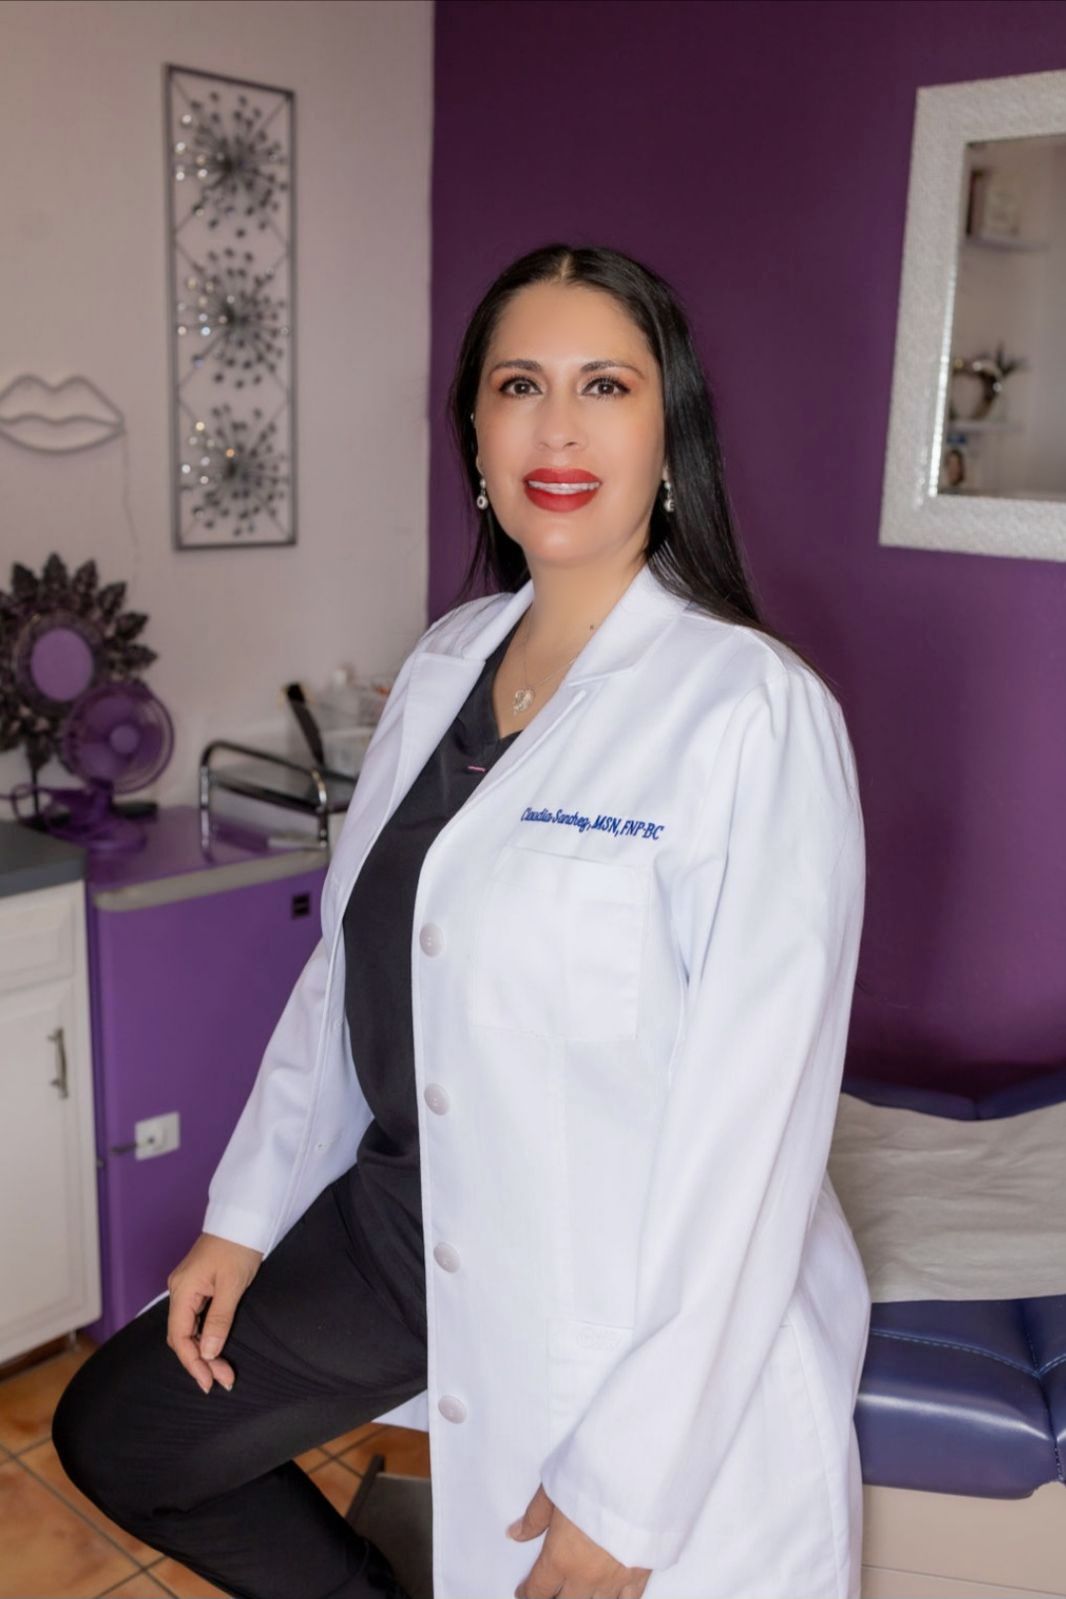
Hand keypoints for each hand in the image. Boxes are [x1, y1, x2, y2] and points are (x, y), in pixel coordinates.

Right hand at [166, 1231, 262, 1394]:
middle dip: (198, 1361)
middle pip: (181, 1336)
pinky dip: (205, 1335)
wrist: (243, 1218)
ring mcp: (187, 1287)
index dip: (193, 1363)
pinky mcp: (198, 1284)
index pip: (180, 1337)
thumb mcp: (233, 1285)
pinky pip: (195, 1317)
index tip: (209, 1382)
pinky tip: (215, 1348)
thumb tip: (207, 1352)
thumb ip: (219, 1320)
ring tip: (221, 1370)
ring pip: (188, 1328)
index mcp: (182, 1290)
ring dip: (203, 1350)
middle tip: (221, 1379)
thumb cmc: (239, 1246)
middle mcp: (179, 1290)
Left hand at [510, 1482, 651, 1598]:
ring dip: (584, 1597)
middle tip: (551, 1591)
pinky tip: (611, 1595)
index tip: (525, 1590)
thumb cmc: (593, 1477)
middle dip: (555, 1598)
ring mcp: (615, 1578)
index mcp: (559, 1558)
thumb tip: (516, 1533)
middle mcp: (586, 1576)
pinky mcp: (641, 1571)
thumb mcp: (552, 1489)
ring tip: (579, 1591)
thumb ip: (534, 1517)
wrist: (636, 1475)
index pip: (538, 1589)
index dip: (528, 1592)